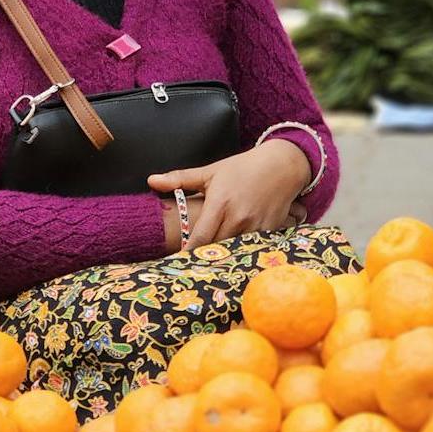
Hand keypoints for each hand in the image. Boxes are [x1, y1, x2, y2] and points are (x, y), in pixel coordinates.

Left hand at [149, 141, 310, 249]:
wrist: (281, 166)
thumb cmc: (242, 168)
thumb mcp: (210, 172)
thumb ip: (180, 179)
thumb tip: (151, 180)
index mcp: (219, 203)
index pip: (199, 237)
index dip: (187, 252)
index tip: (176, 263)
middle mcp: (237, 217)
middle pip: (215, 247)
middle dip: (203, 256)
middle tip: (189, 266)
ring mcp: (255, 226)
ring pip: (233, 250)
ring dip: (222, 255)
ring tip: (210, 264)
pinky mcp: (269, 231)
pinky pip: (250, 247)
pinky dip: (240, 251)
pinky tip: (232, 256)